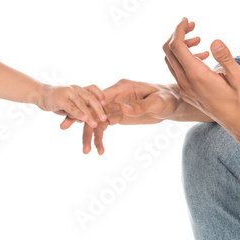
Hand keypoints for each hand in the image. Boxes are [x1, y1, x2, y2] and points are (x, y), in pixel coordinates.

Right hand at [36, 84, 105, 127]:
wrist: (40, 95)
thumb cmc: (56, 100)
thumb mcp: (70, 103)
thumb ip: (78, 109)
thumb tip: (87, 119)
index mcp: (79, 89)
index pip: (93, 89)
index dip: (100, 95)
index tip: (106, 104)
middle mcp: (76, 89)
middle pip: (91, 97)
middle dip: (99, 109)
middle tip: (104, 119)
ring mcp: (69, 93)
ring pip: (82, 104)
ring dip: (90, 114)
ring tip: (96, 124)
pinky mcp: (62, 99)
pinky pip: (73, 107)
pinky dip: (79, 114)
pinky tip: (84, 120)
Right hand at [61, 79, 181, 154]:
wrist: (173, 103)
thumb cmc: (167, 99)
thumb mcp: (157, 102)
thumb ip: (140, 106)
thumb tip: (123, 109)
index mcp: (121, 88)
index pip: (99, 97)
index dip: (87, 107)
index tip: (78, 117)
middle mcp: (115, 96)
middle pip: (93, 108)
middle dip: (81, 121)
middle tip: (65, 129)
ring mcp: (114, 106)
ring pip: (96, 120)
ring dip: (89, 134)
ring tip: (86, 151)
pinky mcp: (117, 115)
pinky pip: (104, 127)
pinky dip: (100, 138)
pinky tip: (99, 150)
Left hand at [163, 18, 239, 134]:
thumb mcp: (239, 77)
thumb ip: (225, 57)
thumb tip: (214, 40)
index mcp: (197, 77)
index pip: (177, 47)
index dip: (178, 30)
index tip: (186, 20)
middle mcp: (186, 84)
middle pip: (169, 52)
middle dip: (177, 34)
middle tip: (191, 24)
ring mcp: (185, 90)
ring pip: (171, 62)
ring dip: (179, 46)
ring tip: (198, 38)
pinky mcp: (188, 94)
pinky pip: (178, 71)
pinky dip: (183, 58)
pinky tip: (201, 56)